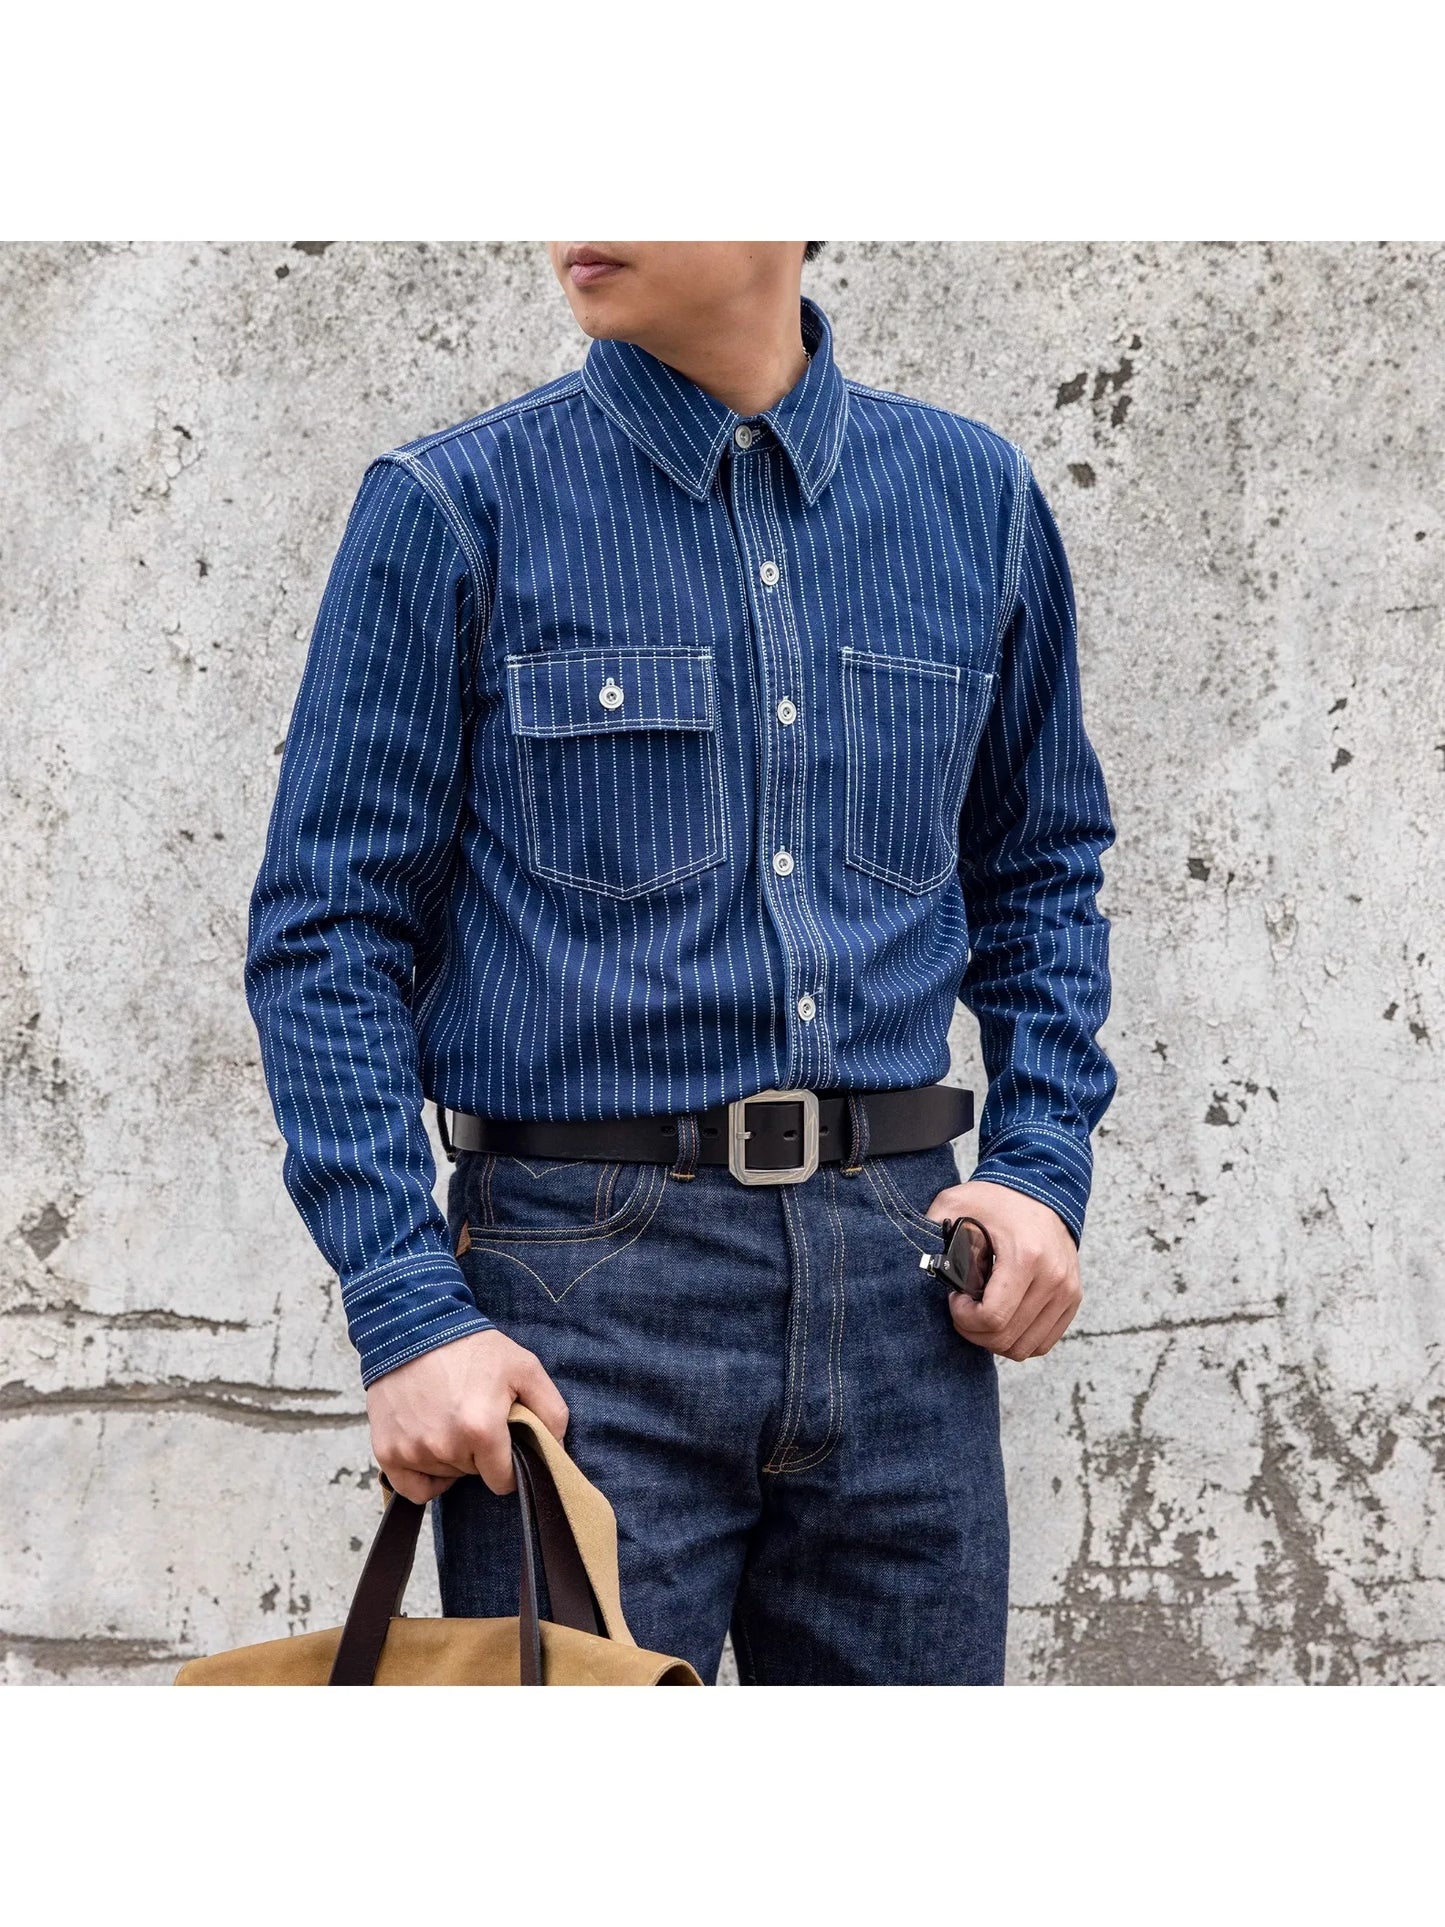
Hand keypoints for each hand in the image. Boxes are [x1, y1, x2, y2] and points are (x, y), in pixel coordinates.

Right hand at [364, 1329, 568, 1502]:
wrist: (411, 1328)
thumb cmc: (470, 1348)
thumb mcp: (524, 1367)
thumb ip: (552, 1411)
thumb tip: (556, 1450)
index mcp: (481, 1430)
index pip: (504, 1481)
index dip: (509, 1465)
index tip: (504, 1443)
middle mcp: (445, 1446)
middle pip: (474, 1475)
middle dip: (480, 1455)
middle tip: (474, 1418)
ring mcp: (412, 1451)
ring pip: (446, 1478)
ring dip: (452, 1459)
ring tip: (449, 1419)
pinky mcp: (386, 1452)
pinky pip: (414, 1489)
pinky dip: (424, 1476)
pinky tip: (431, 1447)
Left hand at [924, 1178, 1081, 1360]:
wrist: (1042, 1188)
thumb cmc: (997, 1200)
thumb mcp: (956, 1204)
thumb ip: (932, 1228)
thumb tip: (919, 1261)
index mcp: (1026, 1256)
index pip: (993, 1317)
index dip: (964, 1318)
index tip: (955, 1298)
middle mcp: (1053, 1278)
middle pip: (1008, 1338)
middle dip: (975, 1331)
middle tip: (964, 1308)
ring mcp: (1067, 1291)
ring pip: (1026, 1347)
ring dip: (996, 1339)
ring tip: (982, 1312)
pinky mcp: (1072, 1299)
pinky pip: (1043, 1341)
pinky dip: (1019, 1338)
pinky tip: (1003, 1316)